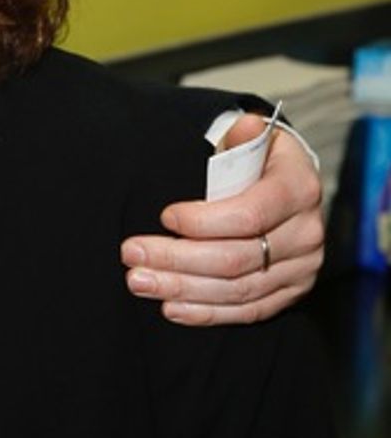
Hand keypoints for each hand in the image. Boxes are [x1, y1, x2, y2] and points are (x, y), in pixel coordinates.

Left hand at [122, 116, 324, 323]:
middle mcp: (307, 232)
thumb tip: (242, 124)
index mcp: (299, 189)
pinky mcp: (291, 292)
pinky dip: (206, 313)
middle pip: (236, 258)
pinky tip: (170, 307)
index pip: (249, 214)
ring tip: (139, 281)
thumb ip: (242, 136)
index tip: (164, 217)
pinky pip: (248, 311)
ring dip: (182, 289)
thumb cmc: (260, 162)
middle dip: (176, 259)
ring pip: (237, 290)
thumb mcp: (254, 139)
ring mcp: (301, 267)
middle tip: (132, 254)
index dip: (202, 221)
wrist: (287, 187)